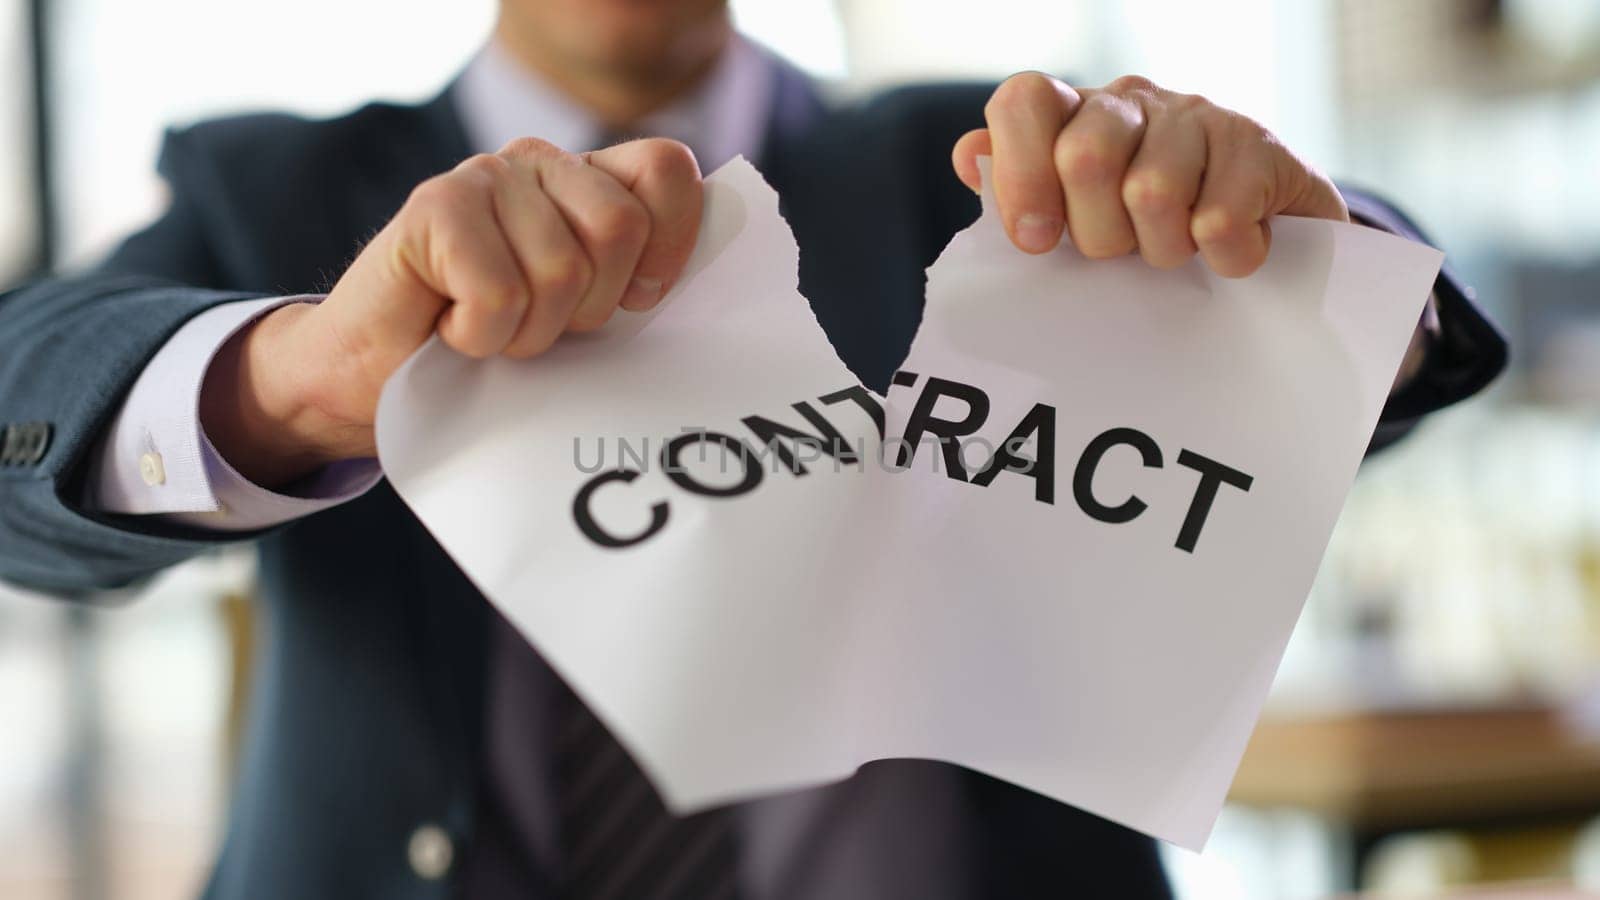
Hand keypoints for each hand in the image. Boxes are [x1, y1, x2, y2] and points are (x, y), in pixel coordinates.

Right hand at [201, 137, 702, 486]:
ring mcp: (484, 178)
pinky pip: (499, 292)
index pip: (668, 170)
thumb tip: (712, 288)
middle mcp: (540, 163)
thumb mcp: (584, 318)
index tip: (640, 301)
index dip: (670, 242)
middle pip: (620, 227)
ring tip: (493, 331)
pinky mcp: (433, 208)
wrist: (374, 380)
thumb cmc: (493, 351)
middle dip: (589, 306)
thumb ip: (640, 285)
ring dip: (528, 332)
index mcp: (589, 180)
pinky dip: (481, 336)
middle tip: (543, 325)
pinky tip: (453, 327)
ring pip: (559, 270)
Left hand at [952, 73, 1346, 276]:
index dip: (1021, 172)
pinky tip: (1227, 252)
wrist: (1274, 240)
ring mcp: (1200, 116)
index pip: (1024, 101)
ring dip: (1164, 249)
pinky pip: (1219, 219)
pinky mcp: (1260, 146)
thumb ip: (1022, 191)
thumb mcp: (1080, 218)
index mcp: (1077, 115)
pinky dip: (1221, 257)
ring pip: (1152, 192)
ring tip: (1180, 250)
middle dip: (1100, 233)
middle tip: (1125, 253)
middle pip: (1083, 157)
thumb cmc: (1154, 233)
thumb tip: (971, 157)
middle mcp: (1134, 102)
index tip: (1036, 241)